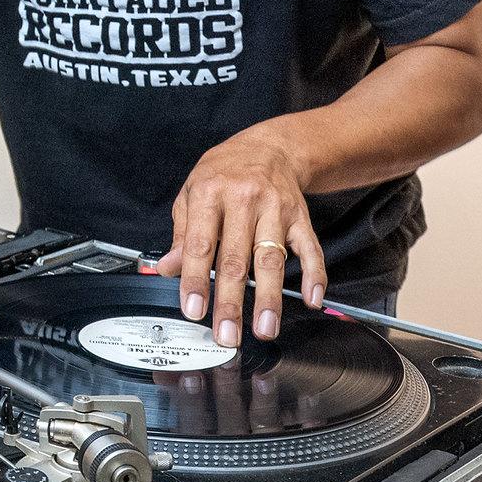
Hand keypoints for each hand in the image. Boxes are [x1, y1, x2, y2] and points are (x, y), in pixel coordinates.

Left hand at [155, 129, 327, 345]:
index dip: (196, 280)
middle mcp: (245, 200)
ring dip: (269, 298)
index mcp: (211, 194)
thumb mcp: (192, 193)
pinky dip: (314, 274)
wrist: (268, 147)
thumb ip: (182, 233)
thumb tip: (167, 268)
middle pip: (237, 259)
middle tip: (227, 334)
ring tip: (265, 328)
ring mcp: (276, 209)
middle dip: (232, 301)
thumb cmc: (223, 173)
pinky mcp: (301, 217)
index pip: (201, 244)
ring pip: (272, 259)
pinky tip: (312, 299)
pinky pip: (310, 248)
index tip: (193, 309)